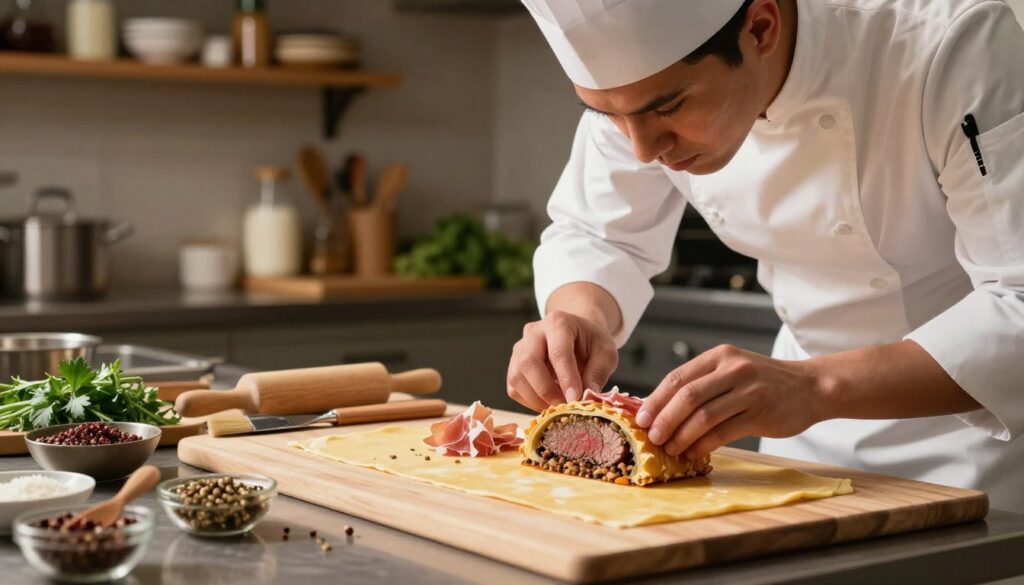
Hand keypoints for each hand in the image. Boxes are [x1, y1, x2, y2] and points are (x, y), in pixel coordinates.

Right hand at [506, 310, 618, 411]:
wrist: (578, 335)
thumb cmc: (592, 343)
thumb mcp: (606, 352)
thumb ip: (598, 373)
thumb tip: (587, 397)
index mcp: (558, 322)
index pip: (558, 352)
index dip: (566, 378)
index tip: (575, 399)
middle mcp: (533, 332)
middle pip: (528, 363)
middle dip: (546, 390)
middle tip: (565, 406)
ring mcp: (520, 348)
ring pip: (517, 377)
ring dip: (537, 399)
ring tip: (559, 406)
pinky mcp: (514, 365)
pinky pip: (514, 388)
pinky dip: (530, 402)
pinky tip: (549, 403)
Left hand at [635, 344, 825, 460]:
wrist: (811, 387)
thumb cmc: (763, 382)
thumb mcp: (733, 370)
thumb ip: (703, 384)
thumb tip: (661, 409)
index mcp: (719, 356)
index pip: (677, 378)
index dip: (655, 400)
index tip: (640, 419)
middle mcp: (733, 369)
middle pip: (687, 397)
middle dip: (664, 420)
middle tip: (652, 437)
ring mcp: (749, 391)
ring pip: (704, 416)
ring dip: (682, 436)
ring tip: (670, 448)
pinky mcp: (761, 413)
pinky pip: (723, 432)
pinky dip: (704, 445)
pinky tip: (694, 453)